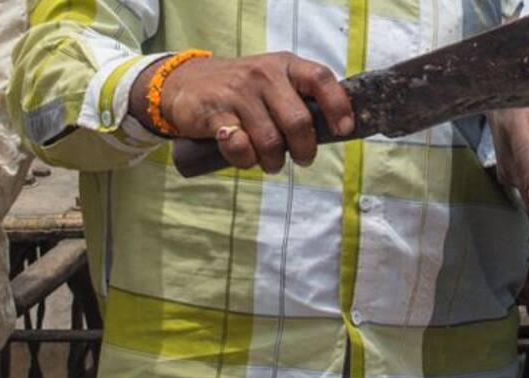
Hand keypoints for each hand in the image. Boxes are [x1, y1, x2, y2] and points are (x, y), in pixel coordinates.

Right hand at [129, 52, 353, 173]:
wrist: (185, 82)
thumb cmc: (240, 89)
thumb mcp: (272, 81)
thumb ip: (299, 98)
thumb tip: (334, 129)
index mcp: (284, 65)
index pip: (321, 79)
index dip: (338, 106)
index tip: (344, 129)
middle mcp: (263, 75)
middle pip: (299, 121)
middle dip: (305, 149)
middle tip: (302, 158)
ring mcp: (238, 93)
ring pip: (271, 141)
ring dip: (274, 161)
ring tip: (270, 161)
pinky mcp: (214, 113)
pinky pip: (240, 148)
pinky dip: (246, 161)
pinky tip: (244, 156)